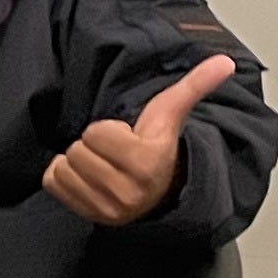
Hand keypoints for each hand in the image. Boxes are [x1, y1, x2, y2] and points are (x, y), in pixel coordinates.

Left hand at [41, 55, 235, 225]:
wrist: (159, 194)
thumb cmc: (158, 147)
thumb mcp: (172, 114)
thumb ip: (195, 85)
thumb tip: (224, 62)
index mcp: (145, 163)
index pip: (95, 133)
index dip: (107, 130)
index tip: (126, 139)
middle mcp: (126, 192)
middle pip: (77, 150)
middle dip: (92, 145)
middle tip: (113, 152)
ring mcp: (106, 209)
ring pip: (64, 168)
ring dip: (78, 161)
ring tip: (102, 164)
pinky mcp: (87, 215)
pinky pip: (53, 183)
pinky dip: (64, 177)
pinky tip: (88, 176)